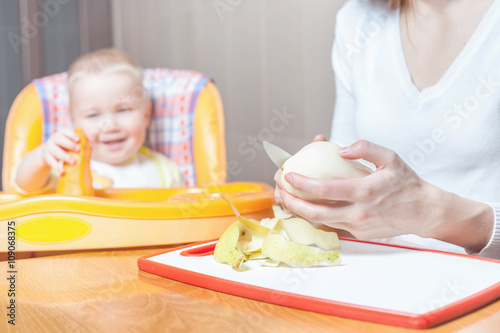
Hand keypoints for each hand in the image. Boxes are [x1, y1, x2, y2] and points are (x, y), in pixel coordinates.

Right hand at [41, 129, 80, 173]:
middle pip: (60, 140)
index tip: (78, 139)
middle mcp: (54, 139)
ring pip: (55, 151)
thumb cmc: (65, 147)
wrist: (49, 153)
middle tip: (78, 149)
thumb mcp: (71, 143)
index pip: (66, 132)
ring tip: (73, 161)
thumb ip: (82, 143)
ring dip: (64, 156)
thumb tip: (90, 146)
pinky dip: (57, 167)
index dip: (72, 135)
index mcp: (61, 134)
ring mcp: (49, 148)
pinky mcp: (47, 157)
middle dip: (69, 144)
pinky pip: (51, 162)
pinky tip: (62, 171)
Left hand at [278, 140, 493, 248]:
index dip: (302, 183)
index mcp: (364, 192)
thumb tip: (340, 150)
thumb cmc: (407, 183)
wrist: (425, 212)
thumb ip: (366, 148)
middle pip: (314, 213)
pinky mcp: (359, 235)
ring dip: (299, 211)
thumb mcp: (391, 157)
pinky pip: (332, 225)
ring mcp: (358, 227)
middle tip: (279, 189)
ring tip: (285, 198)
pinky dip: (316, 216)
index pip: (324, 190)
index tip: (287, 175)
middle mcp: (359, 213)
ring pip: (320, 223)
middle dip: (290, 202)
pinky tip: (306, 205)